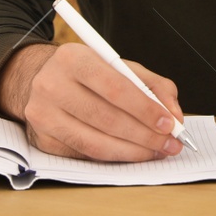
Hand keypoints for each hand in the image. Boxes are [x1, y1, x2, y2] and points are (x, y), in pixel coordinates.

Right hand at [0, 42, 185, 161]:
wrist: (40, 80)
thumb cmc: (88, 74)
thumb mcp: (119, 66)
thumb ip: (153, 86)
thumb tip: (175, 116)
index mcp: (73, 59)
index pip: (115, 88)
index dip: (145, 109)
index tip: (170, 123)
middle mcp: (51, 85)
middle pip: (106, 119)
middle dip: (145, 135)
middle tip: (170, 144)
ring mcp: (42, 115)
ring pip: (95, 143)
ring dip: (132, 152)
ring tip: (156, 152)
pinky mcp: (42, 140)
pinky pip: (85, 154)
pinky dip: (114, 157)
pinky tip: (132, 154)